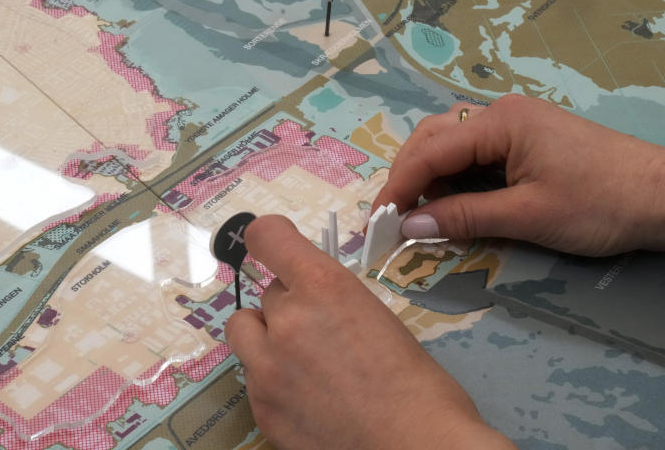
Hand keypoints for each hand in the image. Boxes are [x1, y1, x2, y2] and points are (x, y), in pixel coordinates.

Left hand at [225, 215, 515, 449]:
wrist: (416, 448)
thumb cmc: (420, 385)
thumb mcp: (378, 317)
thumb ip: (336, 302)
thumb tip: (316, 303)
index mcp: (324, 286)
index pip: (267, 236)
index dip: (270, 238)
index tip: (277, 249)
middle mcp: (286, 319)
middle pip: (268, 293)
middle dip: (290, 305)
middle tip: (321, 331)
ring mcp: (267, 368)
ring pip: (244, 331)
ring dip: (266, 337)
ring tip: (300, 361)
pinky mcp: (262, 409)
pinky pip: (253, 378)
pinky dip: (273, 381)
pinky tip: (307, 400)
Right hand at [373, 95, 664, 256]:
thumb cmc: (600, 204)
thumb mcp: (527, 216)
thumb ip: (463, 217)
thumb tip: (408, 225)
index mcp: (499, 121)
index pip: (430, 150)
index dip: (399, 185)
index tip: (378, 222)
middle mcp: (503, 112)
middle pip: (436, 137)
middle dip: (410, 176)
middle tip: (395, 219)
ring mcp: (519, 123)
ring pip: (455, 143)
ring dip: (434, 176)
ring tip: (423, 214)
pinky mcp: (533, 139)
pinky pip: (480, 152)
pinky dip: (460, 177)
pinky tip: (458, 202)